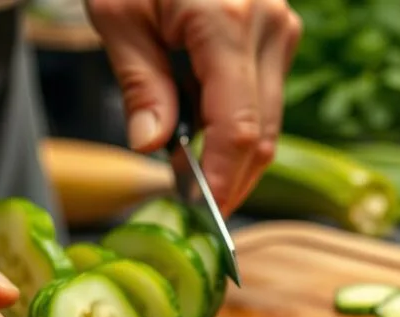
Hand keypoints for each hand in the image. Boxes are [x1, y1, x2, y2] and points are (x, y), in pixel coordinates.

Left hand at [88, 0, 301, 214]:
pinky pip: (264, 100)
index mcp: (228, 21)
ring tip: (189, 174)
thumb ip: (140, 85)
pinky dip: (236, 128)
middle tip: (191, 210)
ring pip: (269, 123)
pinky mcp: (279, 33)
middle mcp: (270, 27)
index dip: (220, 180)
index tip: (200, 215)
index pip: (237, 127)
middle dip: (228, 180)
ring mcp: (281, 29)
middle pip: (262, 134)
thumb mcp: (118, 15)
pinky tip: (201, 136)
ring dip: (232, 157)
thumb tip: (153, 148)